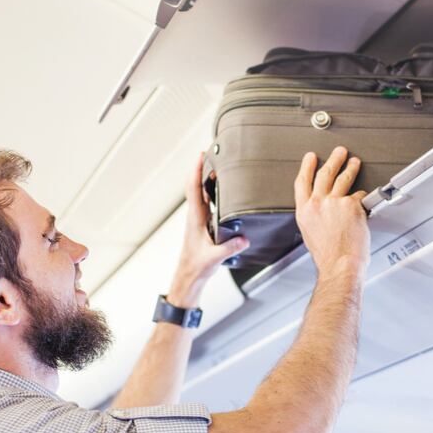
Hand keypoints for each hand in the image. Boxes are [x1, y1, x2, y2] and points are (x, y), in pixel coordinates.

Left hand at [169, 153, 249, 306]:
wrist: (188, 278)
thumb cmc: (196, 267)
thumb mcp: (214, 258)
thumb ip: (229, 248)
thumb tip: (243, 239)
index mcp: (195, 219)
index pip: (194, 189)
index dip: (196, 171)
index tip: (201, 156)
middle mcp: (195, 216)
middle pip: (195, 186)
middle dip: (201, 169)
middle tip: (211, 155)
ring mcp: (197, 220)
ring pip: (199, 194)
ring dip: (205, 180)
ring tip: (216, 168)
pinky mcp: (201, 226)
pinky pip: (205, 204)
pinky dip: (210, 193)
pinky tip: (219, 192)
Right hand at [294, 146, 369, 278]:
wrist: (340, 264)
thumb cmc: (328, 256)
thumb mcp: (311, 234)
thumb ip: (314, 217)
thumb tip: (321, 211)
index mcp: (304, 212)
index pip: (302, 182)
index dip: (307, 167)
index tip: (310, 158)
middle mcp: (317, 204)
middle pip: (324, 174)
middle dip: (333, 160)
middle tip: (339, 152)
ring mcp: (334, 203)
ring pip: (342, 178)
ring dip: (350, 167)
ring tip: (354, 162)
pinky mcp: (351, 205)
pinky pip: (359, 196)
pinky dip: (362, 196)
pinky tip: (365, 197)